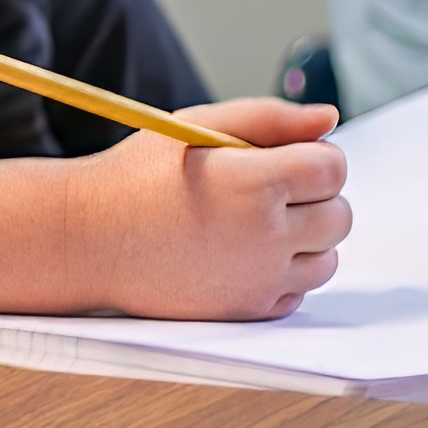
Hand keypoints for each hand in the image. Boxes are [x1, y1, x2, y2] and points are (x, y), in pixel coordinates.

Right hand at [60, 102, 348, 319]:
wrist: (87, 240)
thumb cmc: (138, 177)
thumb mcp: (197, 125)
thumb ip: (270, 118)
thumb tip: (330, 119)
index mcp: (255, 182)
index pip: (333, 169)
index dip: (315, 158)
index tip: (284, 159)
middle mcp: (265, 235)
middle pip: (339, 215)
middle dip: (314, 197)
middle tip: (267, 190)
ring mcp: (258, 278)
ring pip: (327, 258)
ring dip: (306, 239)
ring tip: (257, 224)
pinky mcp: (247, 310)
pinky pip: (298, 292)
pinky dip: (284, 274)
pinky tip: (244, 254)